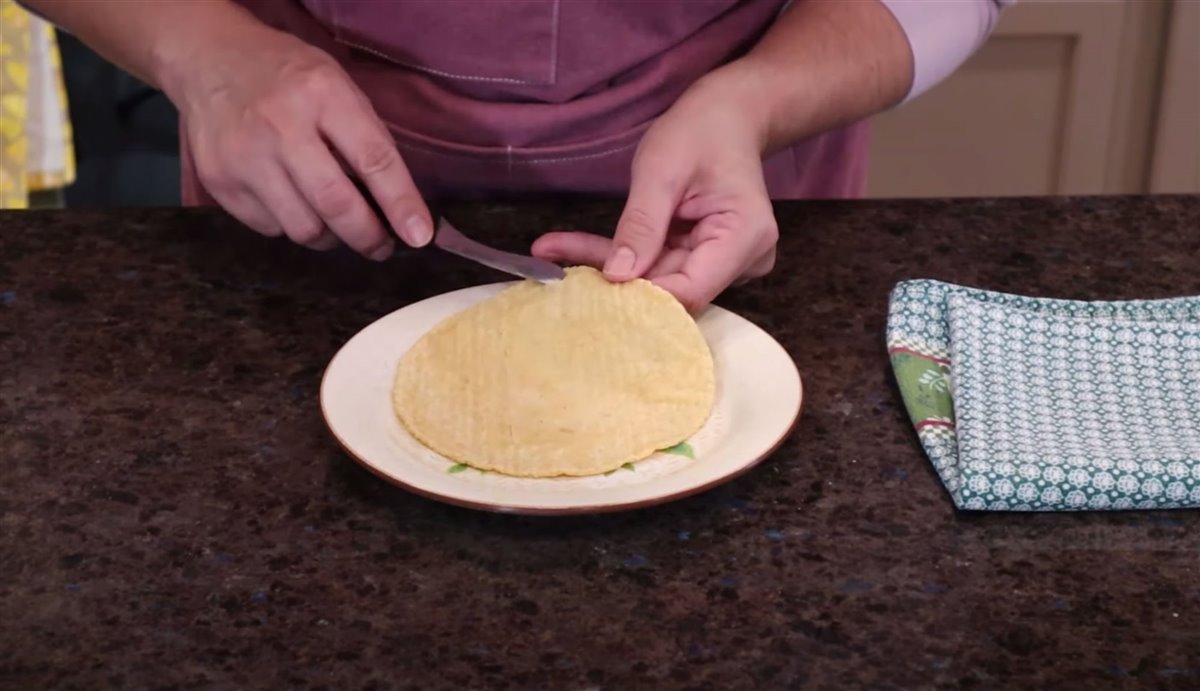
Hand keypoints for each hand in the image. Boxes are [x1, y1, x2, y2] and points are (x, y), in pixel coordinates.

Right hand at [163, 21, 430, 258]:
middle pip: (335, 204)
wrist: (209, 60)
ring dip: (330, 237)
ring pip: (303, 228)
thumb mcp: (337, 85)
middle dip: (368, 237)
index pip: (373, 159)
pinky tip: (293, 202)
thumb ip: (366, 139)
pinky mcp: (218, 182)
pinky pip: (271, 228)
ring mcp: (243, 157)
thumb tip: (399, 206)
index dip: (400, 204)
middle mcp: (280, 126)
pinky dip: (291, 225)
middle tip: (382, 246)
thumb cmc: (288, 76)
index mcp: (322, 94)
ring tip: (336, 223)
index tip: (420, 235)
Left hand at [532, 66, 777, 309]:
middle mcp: (745, 259)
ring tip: (551, 248)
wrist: (728, 116)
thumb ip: (641, 225)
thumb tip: (616, 276)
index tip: (588, 286)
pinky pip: (662, 265)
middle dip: (615, 275)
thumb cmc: (700, 131)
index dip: (641, 296)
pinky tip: (574, 246)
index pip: (690, 289)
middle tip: (550, 259)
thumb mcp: (661, 170)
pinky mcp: (709, 259)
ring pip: (661, 278)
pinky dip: (624, 254)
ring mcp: (729, 263)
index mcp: (745, 236)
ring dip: (611, 264)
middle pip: (673, 287)